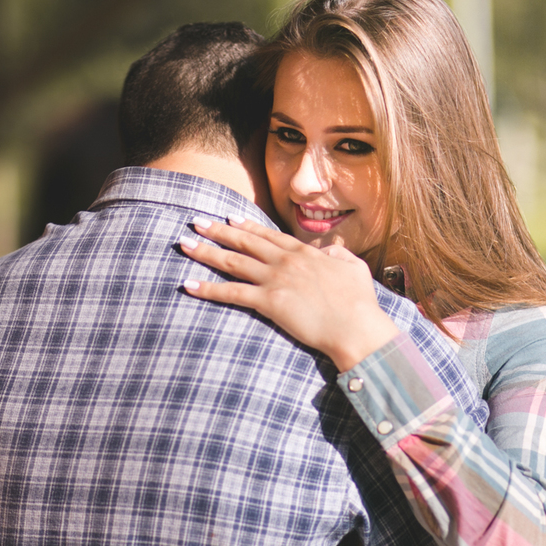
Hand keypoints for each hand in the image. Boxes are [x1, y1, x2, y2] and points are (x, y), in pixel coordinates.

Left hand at [179, 216, 399, 371]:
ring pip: (233, 262)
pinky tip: (189, 285)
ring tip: (184, 244)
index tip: (229, 218)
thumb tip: (329, 250)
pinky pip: (232, 293)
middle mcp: (286, 261)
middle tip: (196, 221)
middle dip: (217, 230)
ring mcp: (276, 280)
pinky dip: (208, 289)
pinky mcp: (269, 302)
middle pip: (244, 242)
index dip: (247, 226)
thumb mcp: (355, 268)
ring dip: (206, 252)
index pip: (269, 235)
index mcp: (305, 253)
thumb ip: (339, 254)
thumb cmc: (360, 303)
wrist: (358, 327)